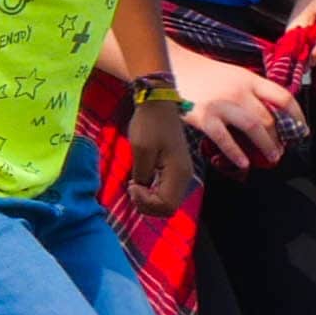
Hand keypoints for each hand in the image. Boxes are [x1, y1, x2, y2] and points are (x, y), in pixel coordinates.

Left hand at [123, 94, 196, 216]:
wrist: (158, 105)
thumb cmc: (148, 124)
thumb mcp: (140, 150)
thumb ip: (142, 176)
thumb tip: (141, 191)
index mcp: (178, 173)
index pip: (166, 206)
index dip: (145, 203)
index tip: (131, 185)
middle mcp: (185, 176)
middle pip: (168, 209)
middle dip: (146, 205)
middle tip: (131, 187)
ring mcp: (181, 174)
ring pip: (167, 203)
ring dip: (148, 200)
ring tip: (134, 184)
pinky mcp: (175, 170)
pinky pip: (165, 192)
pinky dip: (152, 193)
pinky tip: (139, 181)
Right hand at [173, 48, 299, 169]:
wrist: (168, 67)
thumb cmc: (200, 72)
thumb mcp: (231, 74)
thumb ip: (249, 90)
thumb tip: (267, 112)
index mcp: (248, 79)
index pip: (282, 96)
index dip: (297, 115)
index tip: (302, 129)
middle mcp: (239, 90)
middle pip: (269, 116)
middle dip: (280, 137)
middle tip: (281, 150)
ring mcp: (222, 104)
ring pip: (254, 127)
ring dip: (266, 145)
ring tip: (272, 157)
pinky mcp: (203, 116)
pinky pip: (224, 138)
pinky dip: (235, 152)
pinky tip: (243, 162)